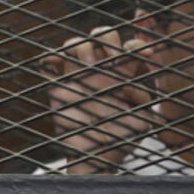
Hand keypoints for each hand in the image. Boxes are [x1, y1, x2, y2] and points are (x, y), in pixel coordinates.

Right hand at [42, 26, 158, 173]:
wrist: (95, 158)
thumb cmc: (121, 140)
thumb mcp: (143, 122)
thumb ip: (142, 100)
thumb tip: (127, 83)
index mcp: (125, 75)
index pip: (132, 48)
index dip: (138, 44)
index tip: (141, 53)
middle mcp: (103, 71)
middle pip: (104, 35)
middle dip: (105, 36)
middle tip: (108, 57)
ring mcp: (80, 76)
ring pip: (76, 43)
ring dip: (80, 45)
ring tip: (86, 63)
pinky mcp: (60, 85)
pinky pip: (50, 61)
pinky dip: (50, 56)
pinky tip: (57, 62)